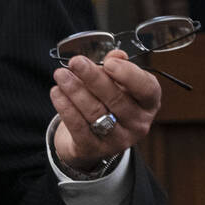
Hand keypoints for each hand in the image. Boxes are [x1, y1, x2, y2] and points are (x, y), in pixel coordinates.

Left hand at [50, 49, 161, 171]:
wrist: (92, 137)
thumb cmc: (108, 101)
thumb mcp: (117, 83)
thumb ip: (116, 66)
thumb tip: (116, 54)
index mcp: (148, 103)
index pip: (147, 89)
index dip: (129, 75)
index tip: (108, 62)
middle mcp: (138, 123)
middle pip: (116, 99)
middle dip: (93, 78)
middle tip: (75, 62)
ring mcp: (118, 140)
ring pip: (95, 112)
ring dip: (75, 90)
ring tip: (60, 74)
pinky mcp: (95, 149)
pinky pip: (78, 127)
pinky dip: (65, 107)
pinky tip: (56, 92)